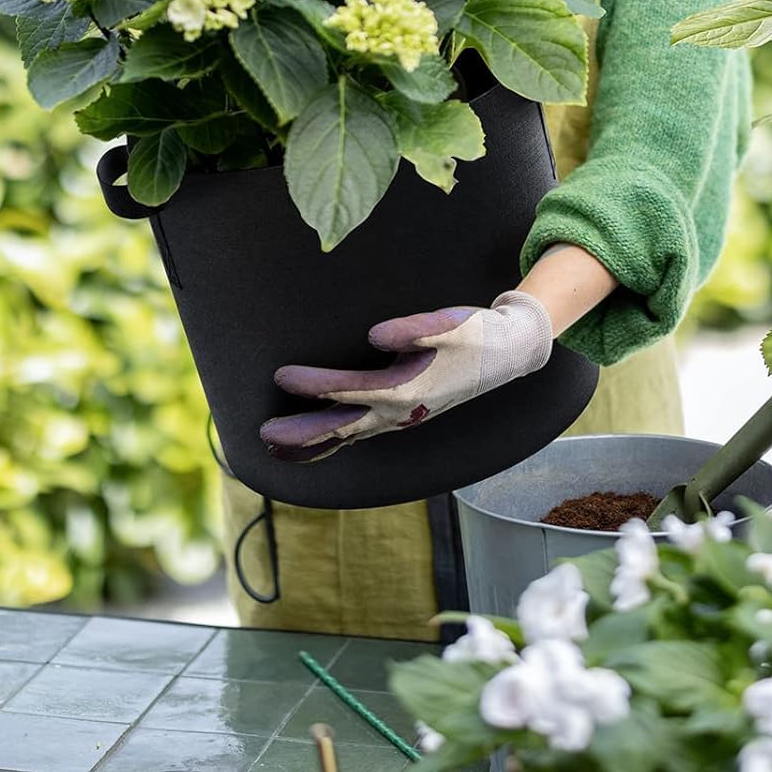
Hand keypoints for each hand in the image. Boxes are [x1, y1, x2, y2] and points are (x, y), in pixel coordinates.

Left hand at [259, 289, 554, 461]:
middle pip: (343, 427)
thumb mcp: (451, 323)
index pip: (351, 391)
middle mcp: (401, 412)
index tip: (283, 375)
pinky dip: (335, 442)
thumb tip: (377, 335)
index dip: (316, 385)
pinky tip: (318, 444)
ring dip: (313, 443)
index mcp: (408, 390)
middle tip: (262, 435)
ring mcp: (402, 417)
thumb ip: (414, 329)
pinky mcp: (404, 414)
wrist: (509, 352)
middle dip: (303, 432)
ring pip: (350, 436)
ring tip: (275, 448)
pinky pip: (361, 433)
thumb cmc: (477, 333)